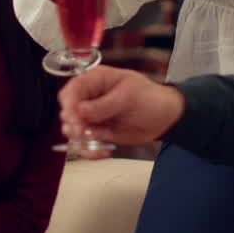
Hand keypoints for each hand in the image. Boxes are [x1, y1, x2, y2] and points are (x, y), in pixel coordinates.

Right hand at [57, 65, 183, 155]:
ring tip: (95, 145)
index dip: (69, 103)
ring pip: (74, 130)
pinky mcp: (99, 133)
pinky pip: (86, 143)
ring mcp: (93, 117)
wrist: (166, 119)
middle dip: (73, 124)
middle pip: (68, 110)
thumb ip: (103, 104)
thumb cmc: (150, 98)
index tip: (73, 117)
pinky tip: (103, 152)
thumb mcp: (128, 96)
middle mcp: (90, 98)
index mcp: (96, 80)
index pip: (72, 89)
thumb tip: (79, 111)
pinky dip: (90, 150)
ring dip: (80, 140)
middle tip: (82, 132)